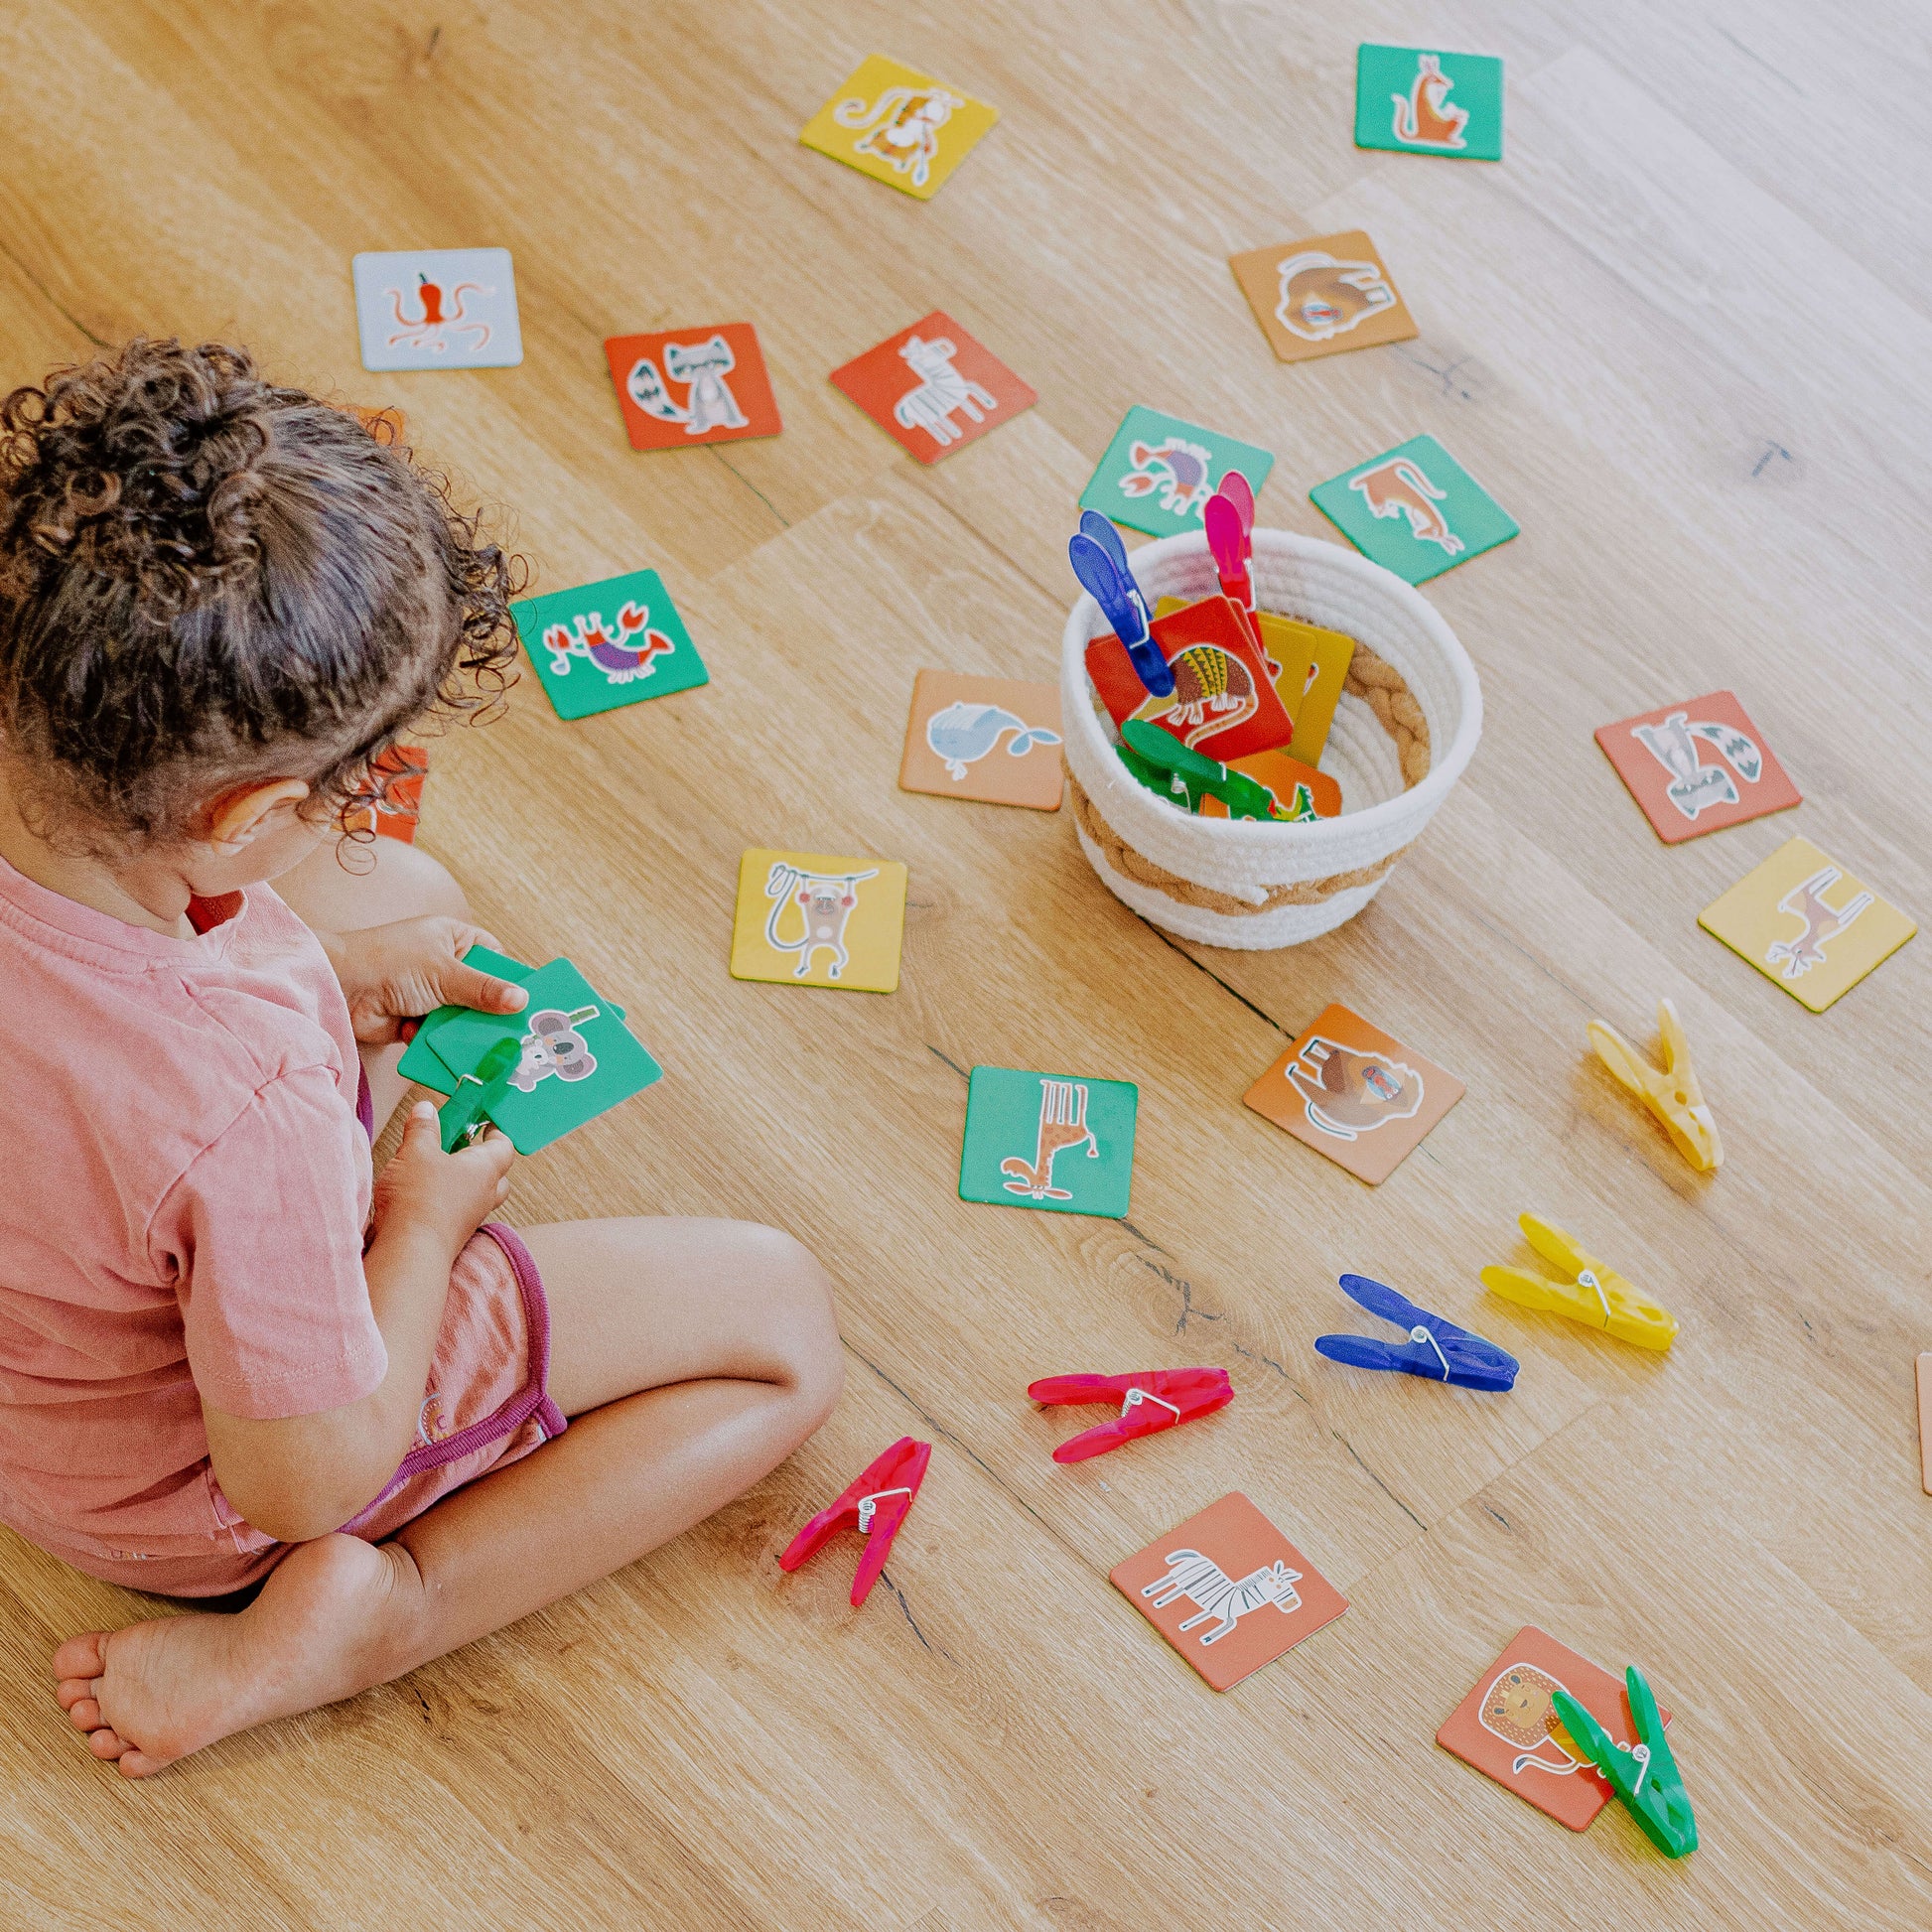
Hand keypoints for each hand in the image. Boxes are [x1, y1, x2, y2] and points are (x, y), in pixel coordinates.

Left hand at [320, 916, 527, 1044]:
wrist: (338, 990)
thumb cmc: (387, 963)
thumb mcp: (444, 972)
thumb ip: (483, 989)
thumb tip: (521, 1000)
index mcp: (453, 940)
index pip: (494, 958)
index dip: (513, 977)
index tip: (535, 1000)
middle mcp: (443, 967)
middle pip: (483, 994)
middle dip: (494, 1014)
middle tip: (520, 1034)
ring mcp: (430, 996)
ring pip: (464, 1019)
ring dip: (469, 1033)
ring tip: (492, 1050)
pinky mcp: (416, 1023)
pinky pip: (443, 1037)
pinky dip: (445, 1045)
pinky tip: (456, 1055)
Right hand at [371, 1102, 516, 1254]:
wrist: (409, 1252)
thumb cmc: (419, 1200)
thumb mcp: (415, 1151)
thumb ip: (422, 1129)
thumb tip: (426, 1110)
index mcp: (486, 1168)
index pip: (504, 1146)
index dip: (496, 1132)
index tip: (486, 1122)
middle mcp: (484, 1194)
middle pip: (497, 1174)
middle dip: (482, 1159)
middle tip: (460, 1145)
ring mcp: (470, 1217)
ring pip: (477, 1194)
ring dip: (462, 1181)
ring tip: (435, 1168)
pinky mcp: (453, 1234)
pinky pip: (458, 1211)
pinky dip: (447, 1201)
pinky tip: (422, 1196)